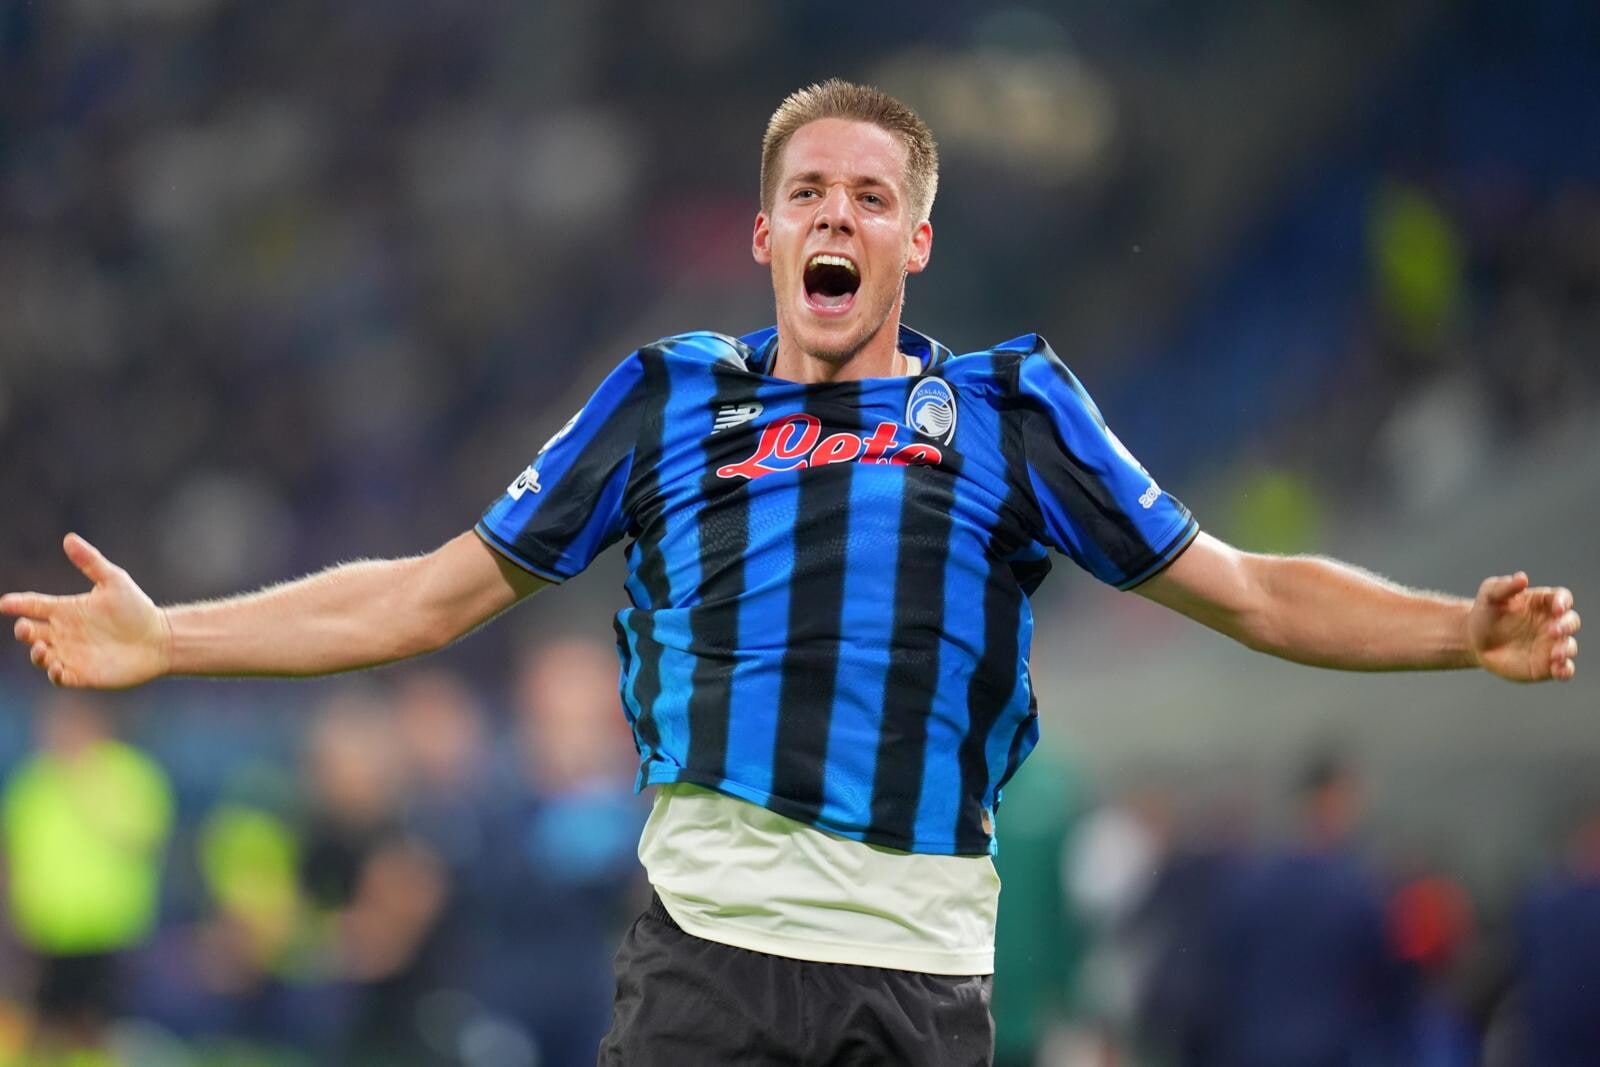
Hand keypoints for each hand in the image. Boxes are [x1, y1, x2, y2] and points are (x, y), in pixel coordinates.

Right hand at [1, 534, 170, 688]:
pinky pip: (60, 677)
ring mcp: (71, 654)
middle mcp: (64, 633)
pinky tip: (58, 668)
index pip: (34, 605)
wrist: (160, 639)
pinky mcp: (82, 674)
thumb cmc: (137, 609)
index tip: (4, 604)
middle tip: (26, 628)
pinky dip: (54, 674)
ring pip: (41, 656)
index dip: (17, 604)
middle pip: (31, 632)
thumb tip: (68, 538)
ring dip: (37, 654)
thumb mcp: (114, 581)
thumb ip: (91, 562)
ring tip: (42, 648)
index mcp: (67, 609)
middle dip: (24, 631)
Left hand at [1469, 572, 1580, 682]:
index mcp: (1542, 603)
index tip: (1557, 608)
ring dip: (1566, 649)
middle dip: (1566, 626)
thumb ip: (1504, 586)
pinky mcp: (1546, 665)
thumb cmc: (1485, 613)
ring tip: (1555, 654)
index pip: (1562, 598)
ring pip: (1569, 646)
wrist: (1474, 641)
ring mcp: (1550, 645)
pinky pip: (1564, 669)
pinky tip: (1559, 671)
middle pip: (1571, 621)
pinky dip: (1566, 670)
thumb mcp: (1489, 596)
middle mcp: (1552, 623)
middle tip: (1553, 631)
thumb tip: (1522, 577)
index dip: (1563, 602)